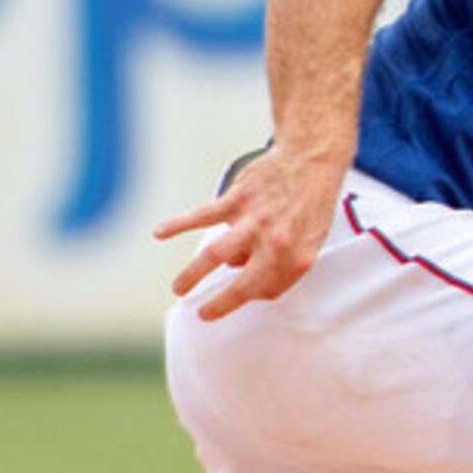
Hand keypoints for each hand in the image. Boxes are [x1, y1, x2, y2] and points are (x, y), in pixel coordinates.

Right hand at [152, 142, 347, 320]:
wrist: (312, 159)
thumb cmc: (310, 202)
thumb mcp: (310, 239)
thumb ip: (281, 261)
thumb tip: (239, 269)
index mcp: (298, 256)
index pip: (268, 290)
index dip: (252, 295)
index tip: (237, 298)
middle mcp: (276, 242)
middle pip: (242, 283)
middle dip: (218, 303)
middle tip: (201, 312)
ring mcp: (254, 220)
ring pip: (216, 254)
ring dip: (192, 274)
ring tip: (179, 288)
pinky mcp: (237, 199)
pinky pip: (202, 215)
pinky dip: (177, 224)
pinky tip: (160, 232)